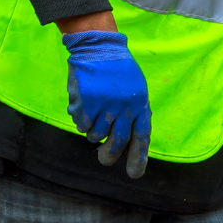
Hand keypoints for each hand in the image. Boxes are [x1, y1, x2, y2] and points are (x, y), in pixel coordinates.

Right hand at [62, 30, 150, 178]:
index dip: (138, 157)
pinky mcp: (87, 102)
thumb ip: (133, 113)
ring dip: (93, 132)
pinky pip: (81, 123)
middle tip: (104, 161)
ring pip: (96, 134)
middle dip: (109, 155)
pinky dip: (80, 121)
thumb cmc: (118, 70)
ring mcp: (105, 105)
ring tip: (93, 119)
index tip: (134, 174)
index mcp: (140, 105)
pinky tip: (82, 107)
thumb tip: (128, 142)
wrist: (99, 47)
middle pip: (117, 141)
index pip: (142, 137)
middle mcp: (125, 107)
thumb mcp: (135, 89)